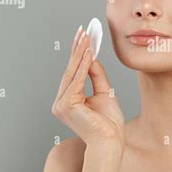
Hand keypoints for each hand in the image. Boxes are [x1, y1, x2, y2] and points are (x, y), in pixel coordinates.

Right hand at [51, 26, 124, 144]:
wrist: (111, 141)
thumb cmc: (109, 123)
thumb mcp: (104, 92)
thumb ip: (96, 75)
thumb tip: (91, 57)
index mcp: (68, 100)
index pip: (73, 72)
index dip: (78, 53)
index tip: (83, 36)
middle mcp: (60, 102)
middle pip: (70, 70)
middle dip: (78, 48)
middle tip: (83, 30)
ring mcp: (61, 104)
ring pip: (72, 72)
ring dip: (80, 52)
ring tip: (86, 36)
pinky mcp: (66, 105)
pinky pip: (77, 80)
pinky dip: (83, 64)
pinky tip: (88, 51)